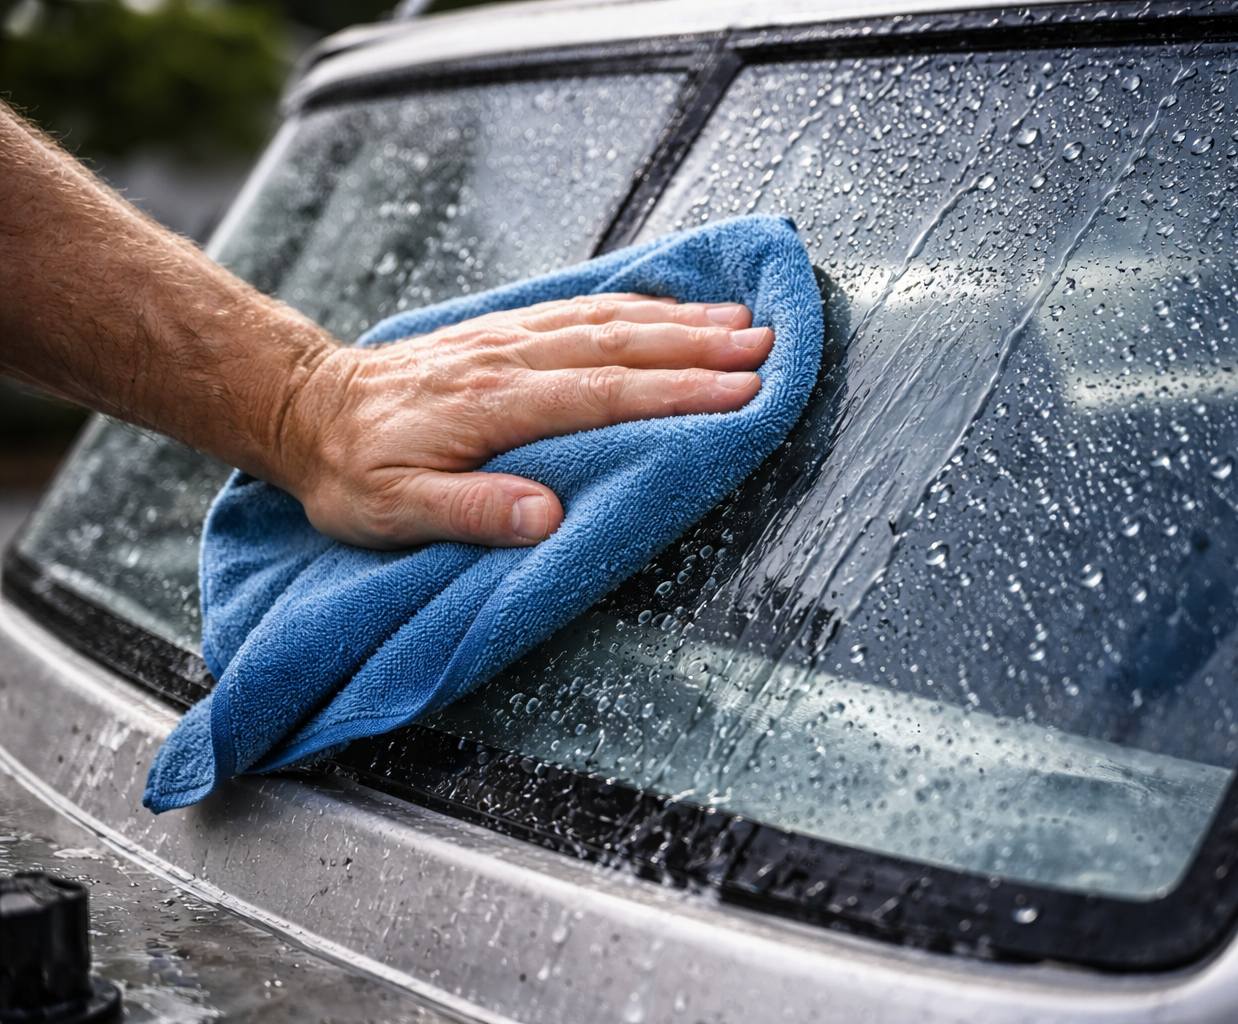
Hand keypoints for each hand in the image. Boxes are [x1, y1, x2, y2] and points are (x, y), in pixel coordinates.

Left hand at [279, 294, 773, 549]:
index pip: (603, 395)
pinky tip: (673, 306)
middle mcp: (509, 359)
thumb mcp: (393, 511)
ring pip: (608, 318)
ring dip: (679, 319)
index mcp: (491, 405)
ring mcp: (509, 338)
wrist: (309, 409)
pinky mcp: (505, 331)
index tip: (739, 393)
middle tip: (768, 348)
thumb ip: (473, 512)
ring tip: (742, 321)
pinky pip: (581, 306)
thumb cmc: (353, 472)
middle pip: (621, 345)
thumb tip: (549, 516)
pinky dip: (636, 303)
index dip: (676, 393)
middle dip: (700, 347)